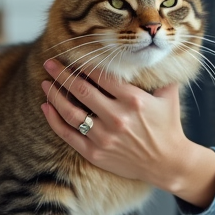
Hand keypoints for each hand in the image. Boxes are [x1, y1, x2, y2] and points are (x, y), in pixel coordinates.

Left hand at [39, 58, 214, 207]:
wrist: (167, 163)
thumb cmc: (168, 126)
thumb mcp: (169, 96)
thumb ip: (159, 74)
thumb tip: (152, 52)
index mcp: (134, 99)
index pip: (101, 76)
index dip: (84, 65)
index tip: (72, 57)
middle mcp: (117, 117)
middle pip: (81, 89)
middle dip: (62, 74)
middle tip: (50, 63)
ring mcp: (104, 137)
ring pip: (70, 111)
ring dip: (54, 95)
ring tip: (46, 84)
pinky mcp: (95, 153)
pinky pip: (68, 134)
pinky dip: (54, 120)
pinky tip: (47, 107)